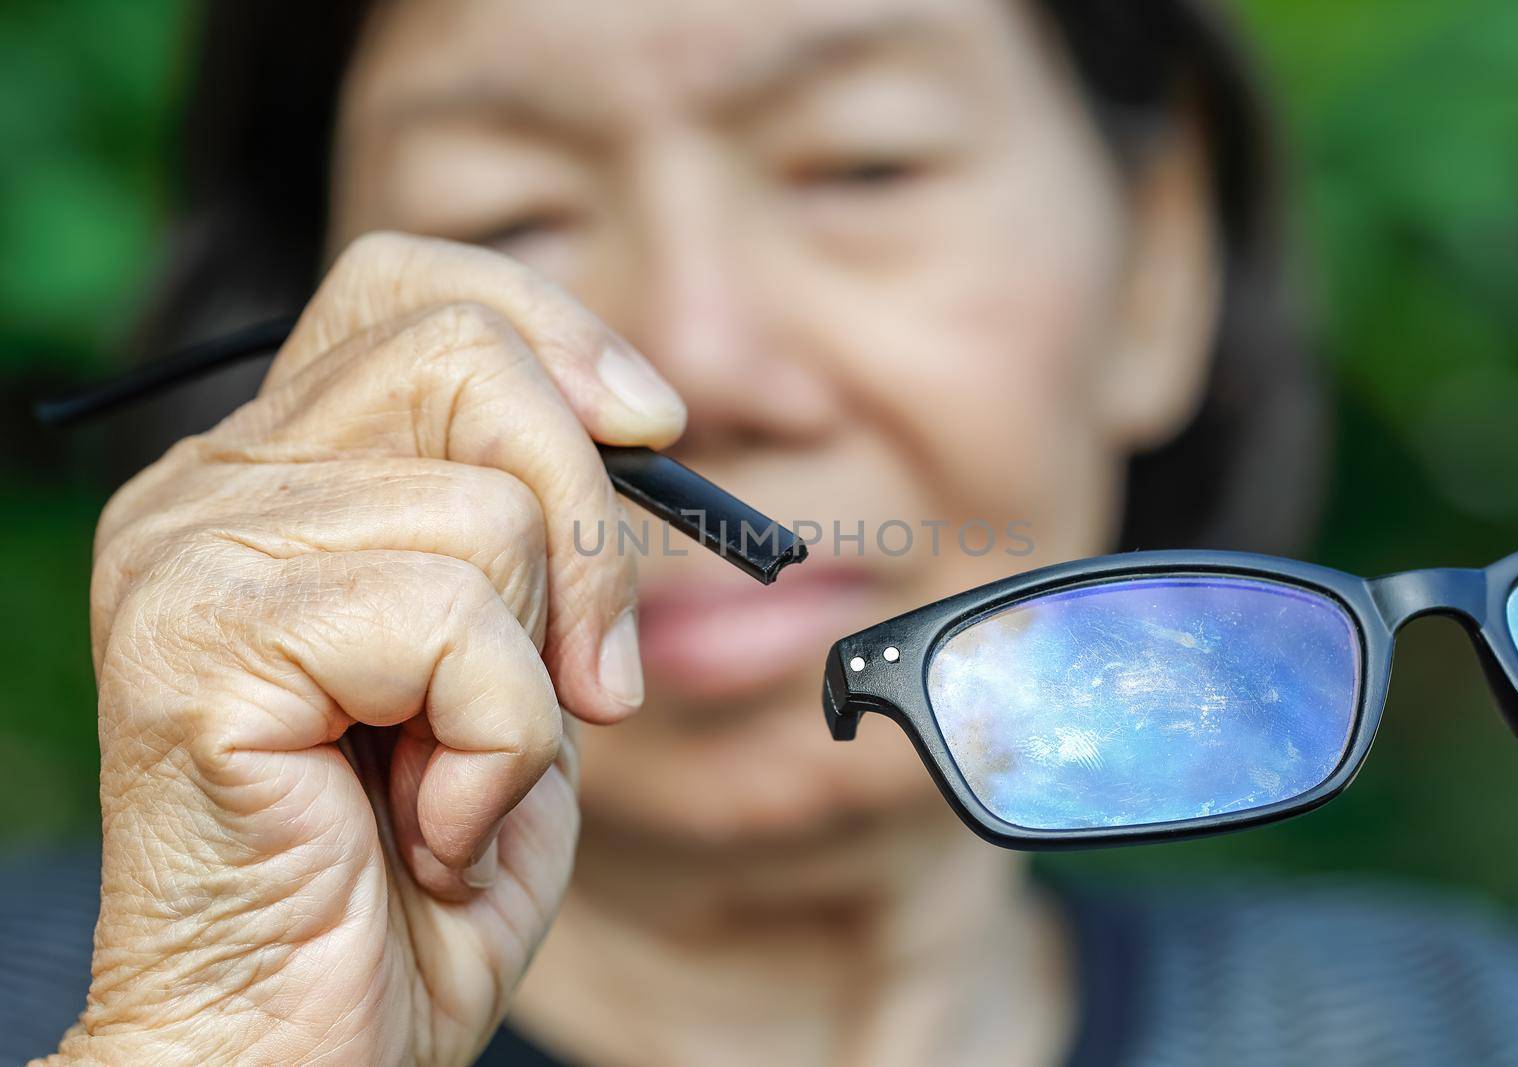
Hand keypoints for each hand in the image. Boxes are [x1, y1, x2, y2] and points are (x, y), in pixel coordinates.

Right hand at [45, 234, 684, 1064]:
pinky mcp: (197, 643)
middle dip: (589, 526)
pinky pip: (453, 625)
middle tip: (587, 677)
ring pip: (486, 512)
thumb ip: (541, 530)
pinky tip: (430, 824)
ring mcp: (189, 557)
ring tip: (460, 781)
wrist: (306, 1047)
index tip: (652, 431)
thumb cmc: (421, 874)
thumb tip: (632, 415)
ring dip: (534, 683)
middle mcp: (212, 491)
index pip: (417, 288)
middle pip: (466, 362)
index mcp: (280, 476)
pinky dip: (499, 748)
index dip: (557, 335)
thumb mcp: (520, 665)